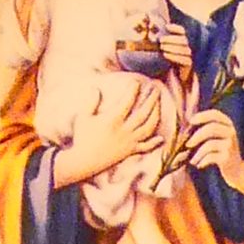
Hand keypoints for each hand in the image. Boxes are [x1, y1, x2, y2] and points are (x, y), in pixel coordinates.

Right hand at [57, 75, 173, 185]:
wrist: (84, 161)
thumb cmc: (82, 138)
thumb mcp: (83, 117)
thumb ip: (91, 102)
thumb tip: (96, 88)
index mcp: (113, 120)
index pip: (127, 102)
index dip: (133, 91)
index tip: (136, 82)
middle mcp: (124, 130)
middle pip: (143, 113)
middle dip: (151, 100)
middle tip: (156, 89)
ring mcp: (129, 142)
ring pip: (148, 128)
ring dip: (156, 115)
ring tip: (158, 105)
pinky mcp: (130, 151)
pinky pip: (145, 147)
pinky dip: (154, 143)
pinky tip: (161, 138)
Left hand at [183, 107, 243, 184]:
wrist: (236, 170)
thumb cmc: (221, 151)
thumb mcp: (217, 137)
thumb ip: (206, 129)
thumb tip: (186, 124)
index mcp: (227, 124)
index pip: (215, 114)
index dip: (202, 116)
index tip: (190, 121)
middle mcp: (231, 132)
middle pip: (211, 129)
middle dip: (196, 136)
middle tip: (187, 144)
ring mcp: (230, 145)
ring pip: (210, 144)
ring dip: (197, 153)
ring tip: (192, 160)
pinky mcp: (228, 157)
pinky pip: (211, 157)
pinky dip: (202, 161)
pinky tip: (199, 165)